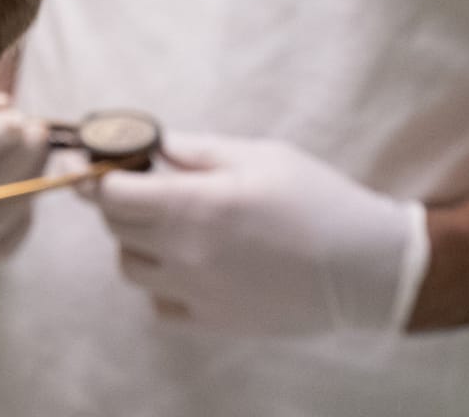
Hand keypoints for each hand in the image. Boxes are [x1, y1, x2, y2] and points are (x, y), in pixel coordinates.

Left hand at [80, 133, 427, 335]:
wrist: (367, 268)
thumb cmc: (316, 200)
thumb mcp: (258, 155)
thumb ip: (196, 150)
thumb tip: (151, 146)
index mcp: (196, 206)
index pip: (112, 195)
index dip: (101, 174)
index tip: (103, 161)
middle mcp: (187, 254)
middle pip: (116, 229)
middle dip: (120, 203)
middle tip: (145, 186)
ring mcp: (197, 294)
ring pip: (130, 269)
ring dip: (137, 243)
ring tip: (171, 226)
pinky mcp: (213, 322)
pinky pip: (159, 305)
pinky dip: (161, 284)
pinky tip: (189, 264)